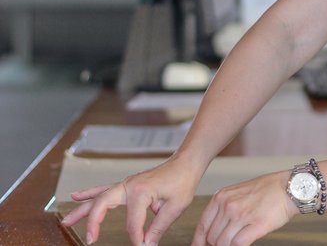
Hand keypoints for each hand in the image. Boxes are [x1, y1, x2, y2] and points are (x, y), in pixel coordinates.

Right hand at [61, 156, 198, 244]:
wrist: (186, 164)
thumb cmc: (183, 181)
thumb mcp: (175, 207)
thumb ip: (159, 228)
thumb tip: (146, 245)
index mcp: (141, 191)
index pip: (133, 222)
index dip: (137, 238)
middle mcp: (129, 185)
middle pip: (103, 204)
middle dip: (93, 223)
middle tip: (89, 239)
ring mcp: (126, 184)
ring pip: (98, 197)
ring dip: (82, 209)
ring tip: (66, 221)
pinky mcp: (127, 185)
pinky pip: (104, 190)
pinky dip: (89, 193)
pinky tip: (76, 197)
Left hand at [192, 171, 297, 245]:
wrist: (289, 187)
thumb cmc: (266, 190)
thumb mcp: (238, 193)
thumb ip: (224, 209)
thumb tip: (214, 232)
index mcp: (221, 197)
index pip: (202, 226)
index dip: (199, 242)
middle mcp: (228, 205)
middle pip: (212, 237)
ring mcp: (241, 215)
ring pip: (223, 243)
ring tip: (235, 244)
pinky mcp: (256, 225)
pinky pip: (238, 245)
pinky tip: (243, 244)